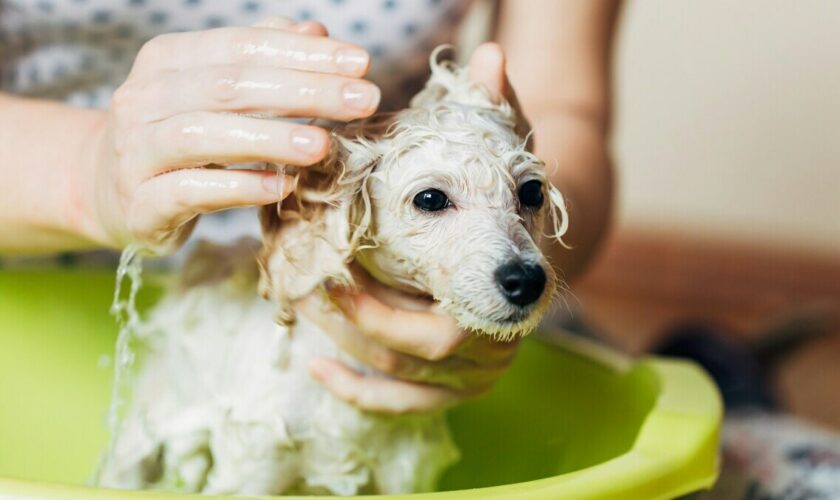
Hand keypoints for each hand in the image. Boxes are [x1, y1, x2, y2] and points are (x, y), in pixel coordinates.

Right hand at [81, 18, 379, 252]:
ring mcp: (135, 151)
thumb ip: (261, 60)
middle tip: (362, 101)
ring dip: (270, 138)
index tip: (361, 63)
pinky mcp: (139, 203)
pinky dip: (237, 187)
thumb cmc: (178, 136)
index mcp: (167, 60)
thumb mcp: (213, 91)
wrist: (107, 190)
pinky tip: (281, 187)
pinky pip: (189, 191)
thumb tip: (317, 33)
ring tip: (323, 145)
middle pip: (228, 86)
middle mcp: (144, 98)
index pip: (242, 46)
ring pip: (202, 135)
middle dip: (304, 91)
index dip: (303, 53)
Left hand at [299, 44, 524, 414]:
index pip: (437, 325)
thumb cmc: (509, 196)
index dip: (376, 307)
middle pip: (409, 356)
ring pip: (399, 380)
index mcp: (508, 297)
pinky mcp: (455, 386)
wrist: (531, 241)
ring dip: (343, 344)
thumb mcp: (506, 152)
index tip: (328, 270)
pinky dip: (356, 389)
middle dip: (348, 322)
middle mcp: (496, 346)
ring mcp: (477, 373)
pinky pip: (401, 403)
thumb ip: (498, 112)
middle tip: (301, 282)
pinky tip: (316, 364)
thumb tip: (488, 57)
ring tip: (300, 304)